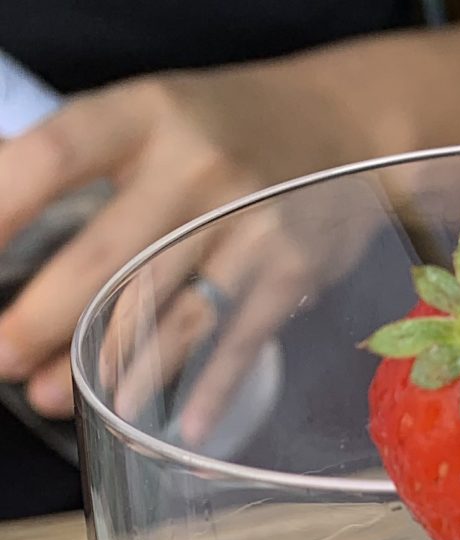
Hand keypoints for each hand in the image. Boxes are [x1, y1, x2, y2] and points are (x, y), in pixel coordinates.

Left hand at [0, 61, 366, 434]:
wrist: (345, 124)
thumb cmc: (219, 128)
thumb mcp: (144, 114)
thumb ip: (66, 153)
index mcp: (145, 113)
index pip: (57, 155)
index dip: (3, 206)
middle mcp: (198, 165)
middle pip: (108, 255)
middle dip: (44, 317)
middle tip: (2, 357)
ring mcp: (252, 219)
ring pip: (169, 309)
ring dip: (109, 365)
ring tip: (53, 397)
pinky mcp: (293, 267)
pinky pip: (239, 338)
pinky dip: (209, 387)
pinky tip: (179, 426)